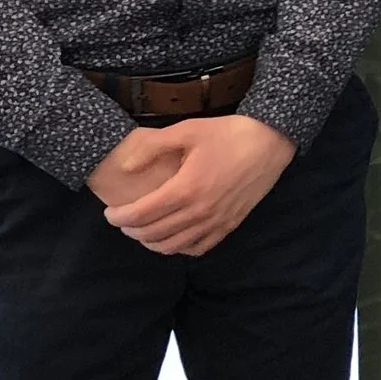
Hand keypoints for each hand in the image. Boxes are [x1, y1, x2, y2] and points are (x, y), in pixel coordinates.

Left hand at [101, 116, 295, 257]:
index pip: (141, 215)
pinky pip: (197, 248)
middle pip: (153, 234)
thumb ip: (153, 147)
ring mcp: (216, 222)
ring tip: (143, 230)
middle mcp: (199, 212)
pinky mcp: (229, 225)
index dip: (119, 218)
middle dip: (131, 231)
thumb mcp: (188, 130)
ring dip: (151, 243)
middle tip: (123, 221)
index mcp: (186, 189)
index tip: (110, 213)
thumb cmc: (228, 133)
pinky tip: (173, 237)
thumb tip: (125, 167)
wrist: (270, 141)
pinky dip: (179, 248)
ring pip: (173, 247)